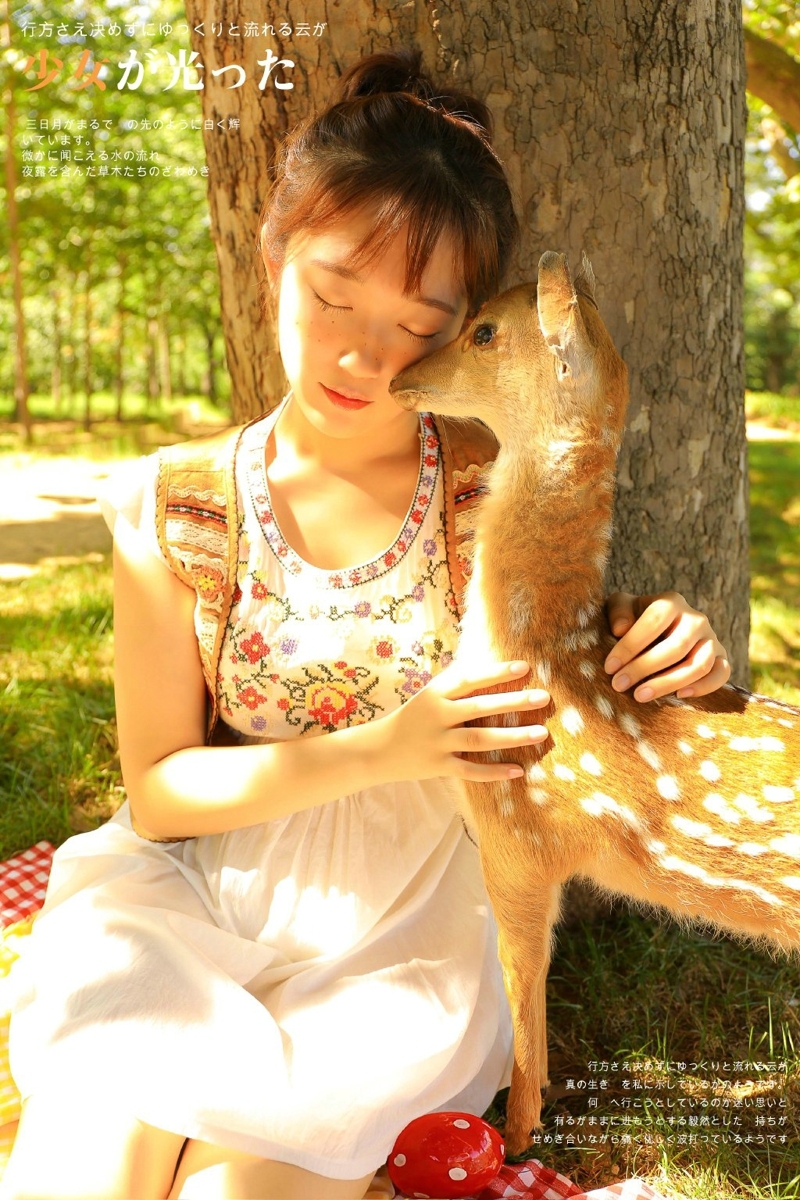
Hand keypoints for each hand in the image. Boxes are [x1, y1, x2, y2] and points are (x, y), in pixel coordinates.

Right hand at [384, 659, 550, 782]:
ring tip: (541, 734)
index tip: (525, 668)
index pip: (470, 679)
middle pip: (480, 707)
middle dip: (514, 701)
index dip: (497, 672)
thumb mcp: (429, 696)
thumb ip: (457, 687)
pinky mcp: (438, 766)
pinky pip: (471, 770)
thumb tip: (495, 672)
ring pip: (480, 739)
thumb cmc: (412, 719)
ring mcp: (437, 743)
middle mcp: (437, 716)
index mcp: (435, 694)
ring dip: (512, 736)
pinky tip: (518, 770)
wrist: (377, 750)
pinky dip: (494, 772)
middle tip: (544, 698)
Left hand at [603, 590, 730, 701]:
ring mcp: (711, 639)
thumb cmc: (634, 620)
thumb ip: (618, 612)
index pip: (654, 621)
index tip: (610, 667)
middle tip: (619, 685)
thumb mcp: (621, 609)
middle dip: (644, 668)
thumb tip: (621, 629)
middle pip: (676, 647)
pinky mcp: (721, 658)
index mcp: (671, 602)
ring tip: (640, 696)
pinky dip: (704, 687)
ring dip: (669, 683)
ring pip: (699, 664)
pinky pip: (722, 674)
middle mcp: (695, 619)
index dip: (630, 645)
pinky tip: (678, 696)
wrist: (658, 632)